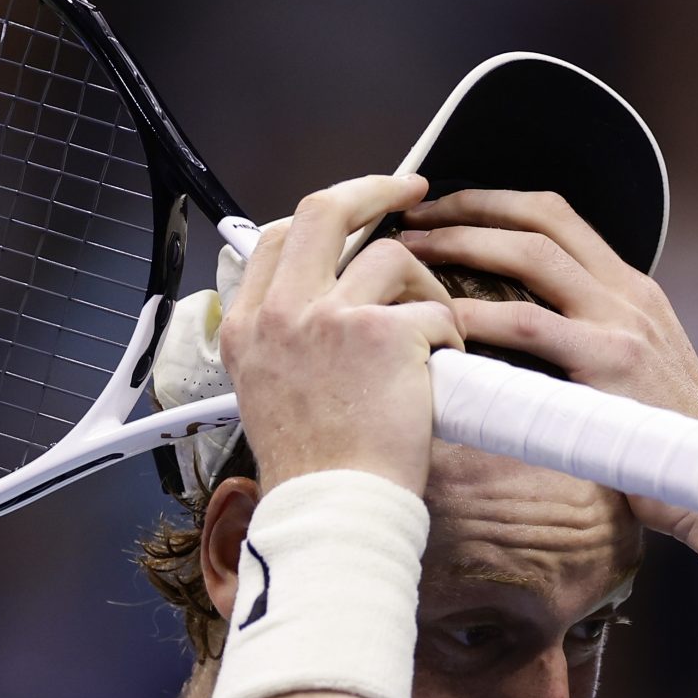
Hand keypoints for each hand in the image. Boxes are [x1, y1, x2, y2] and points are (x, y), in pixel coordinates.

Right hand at [222, 175, 463, 493]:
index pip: (275, 240)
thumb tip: (325, 300)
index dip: (322, 216)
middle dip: (373, 188)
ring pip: (393, 259)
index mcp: (248, 328)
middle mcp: (281, 313)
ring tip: (433, 337)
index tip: (353, 211)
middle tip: (411, 190)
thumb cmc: (316, 470)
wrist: (335, 509)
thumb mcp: (269, 393)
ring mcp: (330, 317)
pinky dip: (450, 336)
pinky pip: (434, 310)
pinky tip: (443, 371)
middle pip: (323, 211)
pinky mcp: (385, 333)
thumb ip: (286, 339)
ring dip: (425, 290)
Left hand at [395, 189, 697, 430]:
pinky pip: (528, 325)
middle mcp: (627, 292)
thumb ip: (587, 340)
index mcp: (631, 289)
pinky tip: (441, 317)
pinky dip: (478, 315)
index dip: (496, 203)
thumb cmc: (665, 439)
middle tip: (413, 216)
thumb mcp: (634, 369)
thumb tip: (521, 335)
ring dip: (462, 244)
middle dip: (469, 207)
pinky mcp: (609, 363)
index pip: (558, 218)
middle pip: (540, 217)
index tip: (447, 211)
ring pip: (531, 253)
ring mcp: (620, 323)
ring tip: (410, 252)